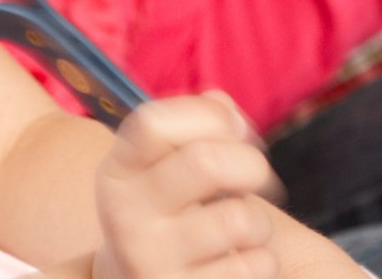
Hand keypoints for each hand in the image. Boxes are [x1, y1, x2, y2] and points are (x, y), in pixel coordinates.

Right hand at [93, 94, 284, 278]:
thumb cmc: (171, 211)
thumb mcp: (165, 166)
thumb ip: (198, 127)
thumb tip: (232, 118)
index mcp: (118, 172)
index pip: (154, 124)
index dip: (209, 117)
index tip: (233, 131)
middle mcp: (125, 216)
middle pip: (206, 163)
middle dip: (251, 164)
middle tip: (255, 179)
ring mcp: (149, 261)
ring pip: (239, 220)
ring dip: (259, 223)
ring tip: (242, 230)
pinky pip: (254, 265)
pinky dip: (263, 260)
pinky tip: (239, 262)